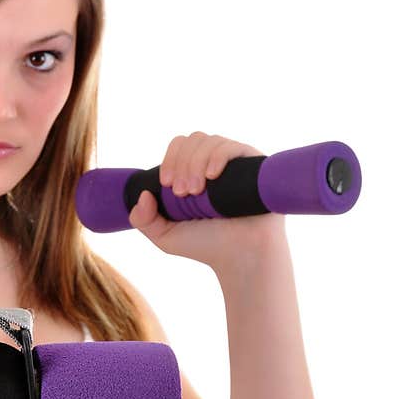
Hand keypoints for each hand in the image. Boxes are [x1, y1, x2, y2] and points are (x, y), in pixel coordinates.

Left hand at [127, 131, 285, 271]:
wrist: (241, 257)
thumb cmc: (207, 246)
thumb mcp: (165, 236)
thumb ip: (144, 220)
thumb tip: (143, 194)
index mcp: (194, 173)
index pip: (179, 147)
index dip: (169, 160)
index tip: (166, 185)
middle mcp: (214, 164)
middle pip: (192, 140)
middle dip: (181, 163)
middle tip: (182, 193)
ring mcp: (235, 163)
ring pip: (210, 141)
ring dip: (196, 163)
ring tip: (197, 192)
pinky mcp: (254, 166)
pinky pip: (233, 147)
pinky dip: (218, 156)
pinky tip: (213, 175)